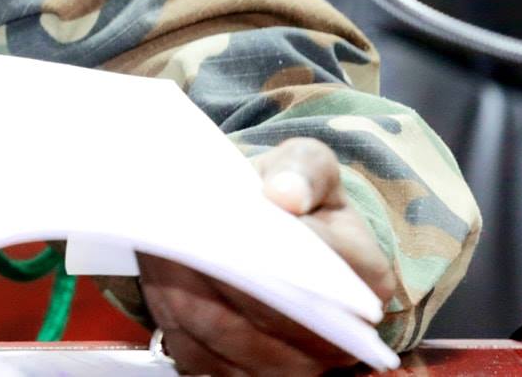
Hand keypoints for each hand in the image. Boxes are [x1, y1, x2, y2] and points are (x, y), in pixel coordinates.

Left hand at [140, 137, 396, 375]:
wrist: (276, 231)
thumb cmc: (294, 197)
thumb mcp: (309, 165)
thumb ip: (303, 171)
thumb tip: (284, 195)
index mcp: (366, 279)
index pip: (320, 266)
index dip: (271, 245)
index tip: (226, 217)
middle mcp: (338, 339)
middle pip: (267, 312)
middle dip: (216, 270)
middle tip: (173, 230)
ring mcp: (291, 365)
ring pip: (225, 335)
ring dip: (182, 291)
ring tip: (157, 246)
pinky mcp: (242, 374)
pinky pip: (198, 352)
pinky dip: (171, 315)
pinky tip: (156, 276)